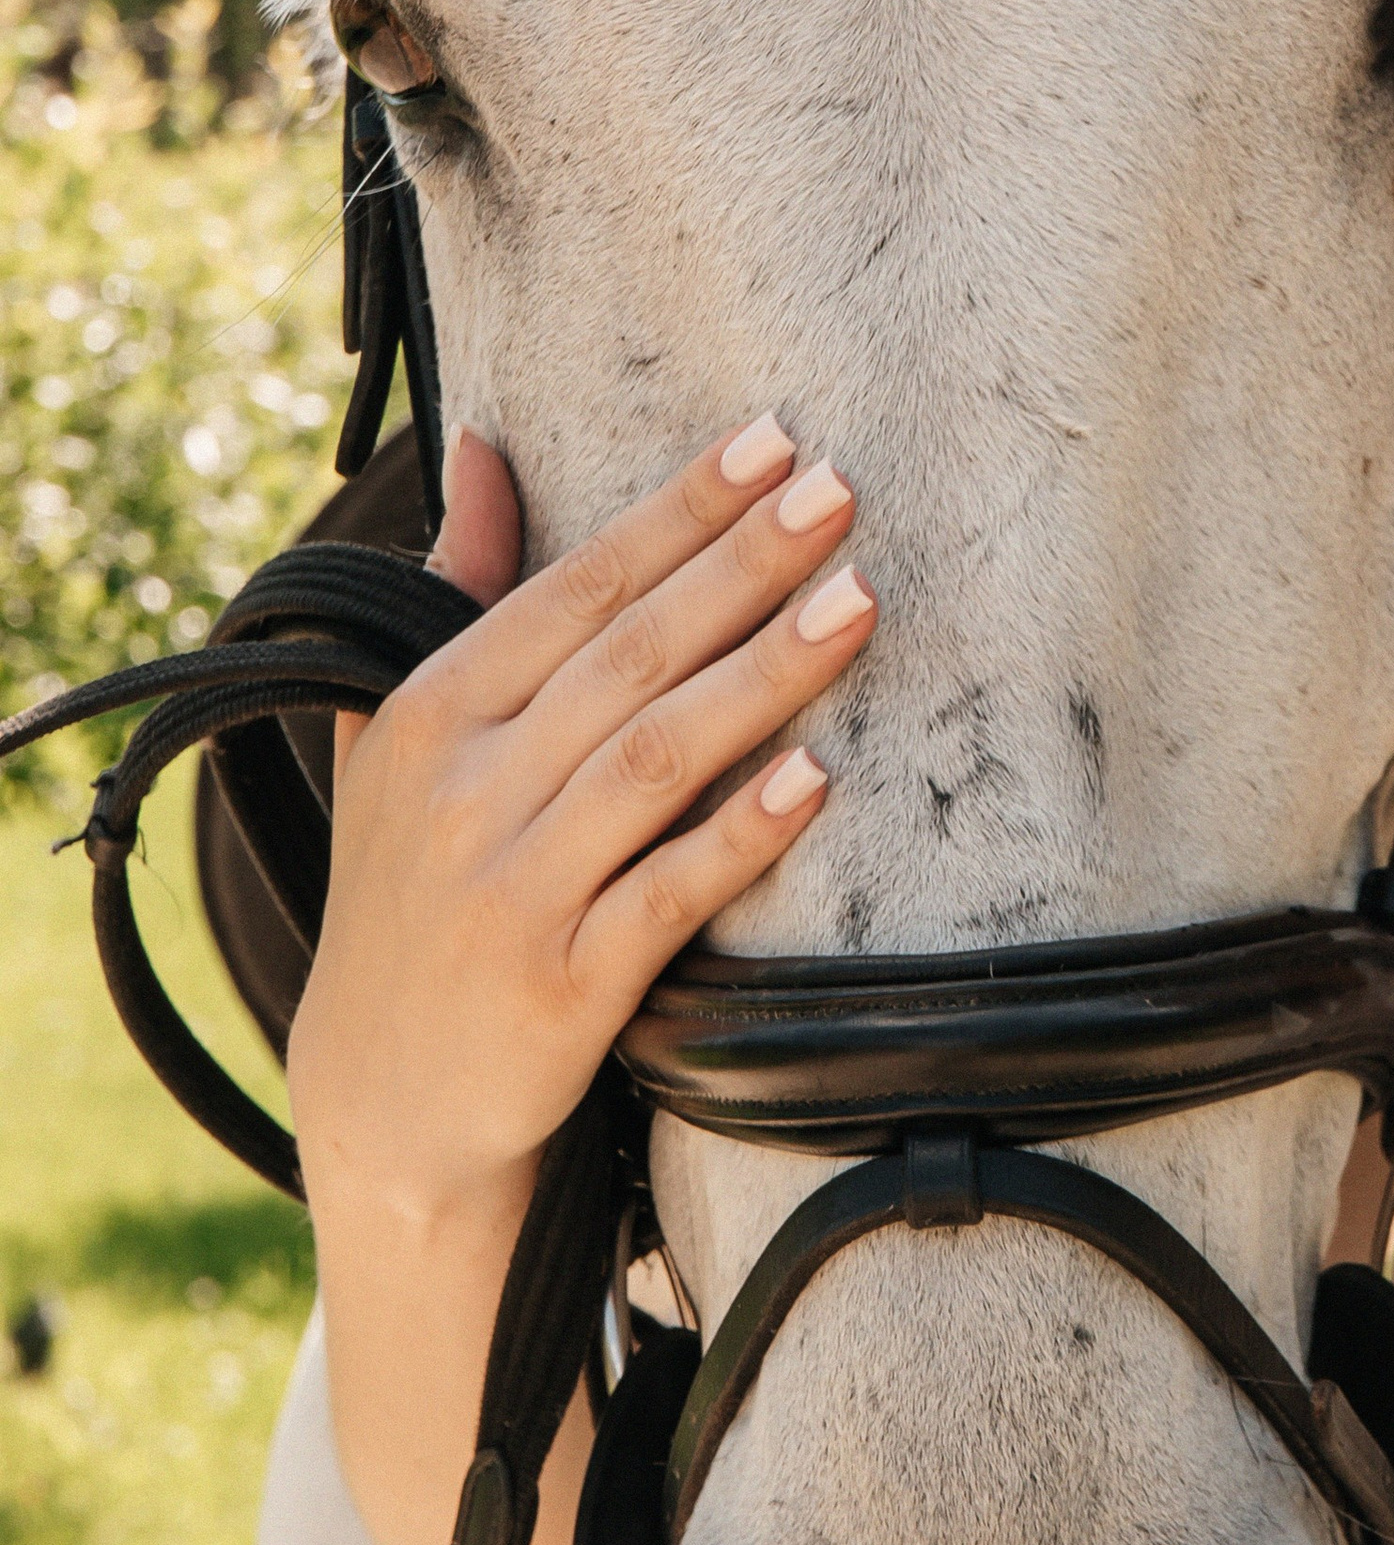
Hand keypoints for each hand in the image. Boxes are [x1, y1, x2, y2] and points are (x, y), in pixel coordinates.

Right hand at [288, 414, 876, 1236]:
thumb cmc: (411, 890)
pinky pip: (667, 896)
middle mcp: (465, 794)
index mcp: (430, 715)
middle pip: (629, 657)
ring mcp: (512, 894)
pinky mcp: (562, 992)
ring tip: (859, 603)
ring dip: (764, 676)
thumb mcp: (399, 738)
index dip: (678, 512)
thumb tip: (483, 448)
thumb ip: (449, 590)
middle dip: (741, 566)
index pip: (573, 588)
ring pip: (656, 761)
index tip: (773, 442)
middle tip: (840, 490)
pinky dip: (739, 833)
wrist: (384, 1102)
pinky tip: (815, 777)